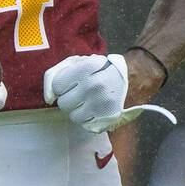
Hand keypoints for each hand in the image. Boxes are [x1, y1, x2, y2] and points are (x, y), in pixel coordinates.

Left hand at [43, 53, 176, 133]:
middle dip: (69, 99)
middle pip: (63, 103)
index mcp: (86, 69)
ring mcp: (101, 105)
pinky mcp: (108, 119)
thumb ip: (62, 71)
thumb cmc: (105, 68)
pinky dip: (88, 119)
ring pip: (73, 116)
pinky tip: (95, 110)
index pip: (57, 85)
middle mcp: (93, 87)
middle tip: (80, 94)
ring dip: (78, 110)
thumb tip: (48, 95)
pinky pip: (85, 125)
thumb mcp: (85, 60)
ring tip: (88, 102)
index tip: (69, 85)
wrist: (136, 78)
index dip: (61, 86)